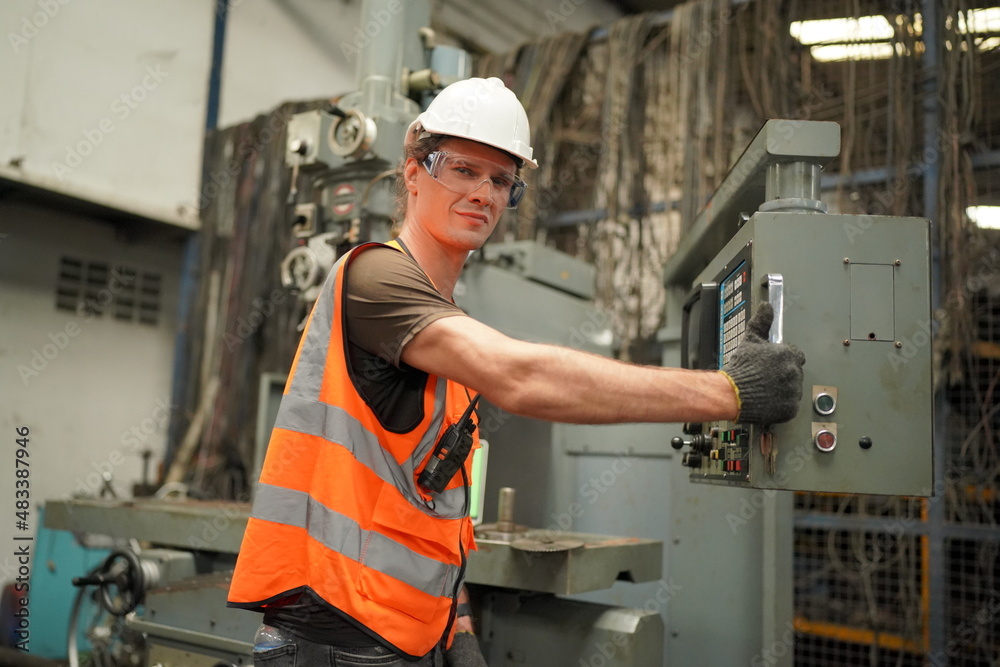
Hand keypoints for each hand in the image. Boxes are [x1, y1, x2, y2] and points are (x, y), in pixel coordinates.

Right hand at [721, 303, 804, 425]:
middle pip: (794, 373)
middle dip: (782, 375)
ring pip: (793, 390)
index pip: (796, 355)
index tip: (773, 364)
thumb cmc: (740, 368)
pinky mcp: (791, 409)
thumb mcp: (750, 340)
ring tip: (764, 389)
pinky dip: (781, 405)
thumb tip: (766, 306)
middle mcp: (794, 372)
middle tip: (766, 377)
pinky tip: (767, 400)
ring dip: (783, 390)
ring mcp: (793, 392)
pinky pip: (790, 406)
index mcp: (789, 354)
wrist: (732, 393)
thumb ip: (762, 322)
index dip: (782, 360)